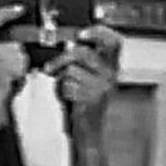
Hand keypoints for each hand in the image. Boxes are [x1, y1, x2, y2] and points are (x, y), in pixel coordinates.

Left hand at [44, 25, 121, 139]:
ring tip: (64, 90)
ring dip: (61, 80)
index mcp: (112, 67)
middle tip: (51, 68)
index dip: (99, 32)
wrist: (88, 132)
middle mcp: (111, 75)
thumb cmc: (83, 104)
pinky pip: (68, 85)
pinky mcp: (93, 98)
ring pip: (71, 69)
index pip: (114, 41)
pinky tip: (69, 100)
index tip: (82, 34)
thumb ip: (82, 61)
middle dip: (61, 59)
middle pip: (82, 52)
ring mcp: (103, 87)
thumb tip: (68, 45)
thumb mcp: (87, 79)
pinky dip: (61, 92)